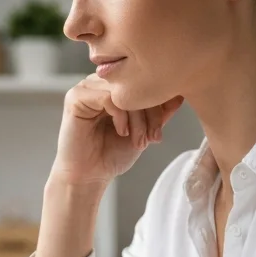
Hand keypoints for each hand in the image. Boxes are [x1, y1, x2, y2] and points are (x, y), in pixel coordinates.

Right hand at [50, 75, 183, 186]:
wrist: (90, 176)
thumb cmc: (112, 154)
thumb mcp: (144, 131)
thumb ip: (159, 113)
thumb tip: (180, 95)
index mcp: (114, 87)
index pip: (143, 80)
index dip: (158, 103)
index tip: (159, 133)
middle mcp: (99, 83)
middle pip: (134, 82)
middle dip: (150, 112)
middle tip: (153, 138)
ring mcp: (86, 88)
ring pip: (122, 90)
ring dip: (136, 117)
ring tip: (137, 139)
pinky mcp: (75, 97)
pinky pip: (106, 96)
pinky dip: (120, 115)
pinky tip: (122, 132)